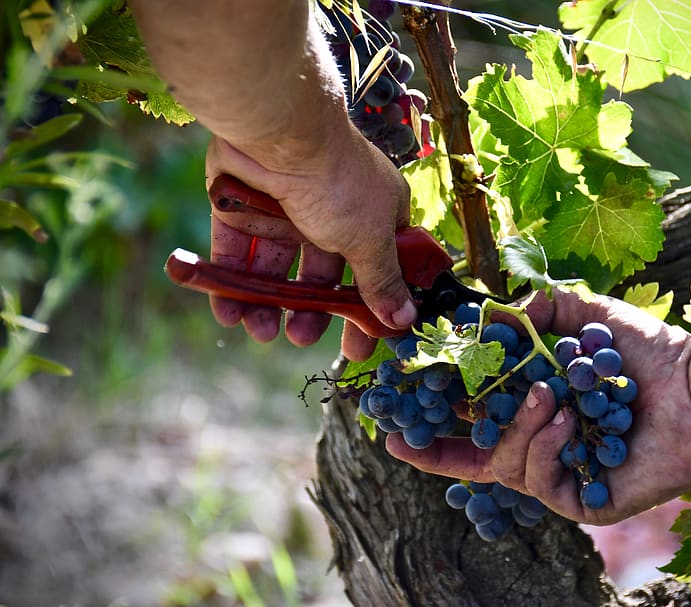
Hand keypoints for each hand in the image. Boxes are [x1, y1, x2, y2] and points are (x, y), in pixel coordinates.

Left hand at [202, 126, 416, 360]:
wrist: (279, 132)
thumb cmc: (338, 183)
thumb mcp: (369, 240)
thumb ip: (382, 282)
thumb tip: (405, 319)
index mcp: (373, 214)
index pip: (375, 269)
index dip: (365, 308)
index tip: (358, 345)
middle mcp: (331, 210)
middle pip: (320, 272)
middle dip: (309, 310)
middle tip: (298, 338)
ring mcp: (285, 206)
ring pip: (274, 266)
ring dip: (266, 303)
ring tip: (259, 331)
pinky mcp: (242, 203)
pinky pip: (237, 250)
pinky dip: (231, 281)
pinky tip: (228, 310)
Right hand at [386, 290, 690, 524]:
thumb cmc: (647, 354)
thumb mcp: (586, 316)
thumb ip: (542, 309)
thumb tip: (498, 310)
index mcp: (537, 409)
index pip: (475, 421)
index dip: (436, 417)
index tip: (398, 409)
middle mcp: (543, 445)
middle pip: (474, 459)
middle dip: (436, 450)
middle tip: (405, 437)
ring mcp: (562, 475)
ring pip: (505, 467)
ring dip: (517, 428)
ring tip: (545, 395)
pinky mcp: (584, 500)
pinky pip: (541, 482)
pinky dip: (544, 446)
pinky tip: (563, 418)